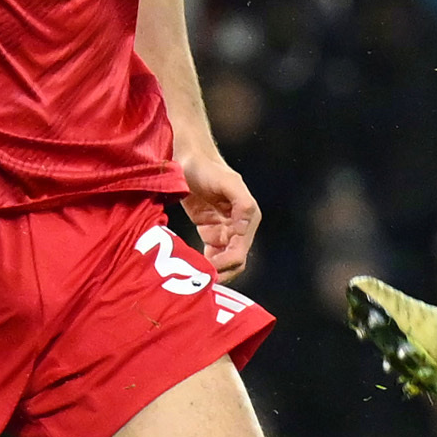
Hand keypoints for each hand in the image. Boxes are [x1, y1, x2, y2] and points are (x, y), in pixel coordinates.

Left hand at [177, 143, 262, 280]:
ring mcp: (225, 230)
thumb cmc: (206, 167)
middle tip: (199, 279)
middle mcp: (240, 227)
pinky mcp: (211, 231)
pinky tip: (194, 266)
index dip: (225, 264)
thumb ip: (242, 202)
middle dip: (221, 272)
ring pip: (225, 261)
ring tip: (195, 275)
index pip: (240, 252)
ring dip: (214, 271)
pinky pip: (214, 255)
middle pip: (235, 261)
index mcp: (248, 218)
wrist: (188, 157)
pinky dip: (207, 263)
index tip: (206, 270)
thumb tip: (244, 228)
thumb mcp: (227, 181)